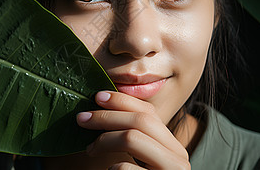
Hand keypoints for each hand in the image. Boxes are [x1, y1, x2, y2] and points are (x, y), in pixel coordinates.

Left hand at [76, 91, 190, 169]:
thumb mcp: (140, 159)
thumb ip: (133, 138)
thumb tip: (102, 108)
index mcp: (172, 146)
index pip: (149, 112)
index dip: (121, 101)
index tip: (96, 97)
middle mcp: (178, 157)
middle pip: (141, 121)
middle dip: (106, 116)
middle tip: (81, 119)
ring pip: (133, 138)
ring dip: (103, 139)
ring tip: (89, 149)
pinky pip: (125, 169)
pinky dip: (112, 167)